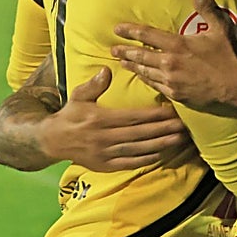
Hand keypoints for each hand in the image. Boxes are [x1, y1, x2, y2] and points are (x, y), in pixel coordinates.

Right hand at [41, 67, 189, 171]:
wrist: (52, 141)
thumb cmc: (70, 115)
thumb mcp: (78, 96)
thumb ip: (93, 85)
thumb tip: (106, 70)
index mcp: (100, 119)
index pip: (133, 117)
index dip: (154, 115)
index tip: (171, 111)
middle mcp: (104, 138)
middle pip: (140, 134)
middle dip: (164, 130)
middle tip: (184, 126)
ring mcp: (105, 154)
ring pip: (138, 150)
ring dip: (161, 145)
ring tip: (180, 140)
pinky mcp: (105, 166)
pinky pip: (130, 163)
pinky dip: (147, 159)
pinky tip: (162, 154)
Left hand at [112, 0, 236, 113]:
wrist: (235, 87)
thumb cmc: (227, 56)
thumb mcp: (221, 29)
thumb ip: (207, 9)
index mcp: (178, 45)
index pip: (148, 35)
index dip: (130, 31)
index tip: (117, 29)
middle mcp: (170, 63)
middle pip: (141, 56)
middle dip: (125, 50)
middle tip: (113, 48)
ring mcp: (171, 80)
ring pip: (145, 71)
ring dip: (132, 65)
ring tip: (122, 61)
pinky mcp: (175, 93)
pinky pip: (154, 85)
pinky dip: (145, 79)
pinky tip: (140, 76)